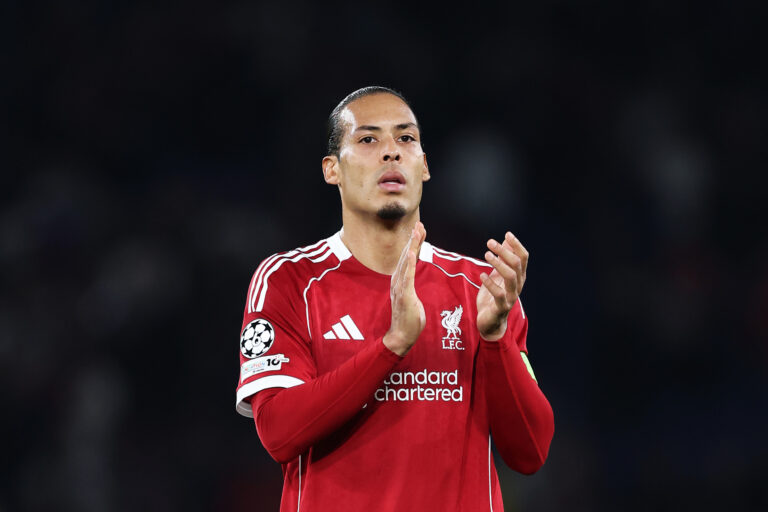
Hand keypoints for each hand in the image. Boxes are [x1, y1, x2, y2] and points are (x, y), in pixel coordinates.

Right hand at [383, 222, 426, 355]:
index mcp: (400, 281)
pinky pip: (407, 277)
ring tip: (416, 231)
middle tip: (419, 223)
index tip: (419, 229)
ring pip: (407, 262)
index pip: (408, 258)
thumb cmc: (408, 319)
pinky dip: (409, 264)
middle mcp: (398, 281)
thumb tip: (410, 281)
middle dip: (413, 239)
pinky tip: (412, 252)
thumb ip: (410, 288)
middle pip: (407, 255)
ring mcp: (400, 288)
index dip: (414, 243)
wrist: (401, 336)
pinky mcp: (404, 295)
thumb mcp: (412, 299)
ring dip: (412, 246)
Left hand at [476, 232, 528, 340]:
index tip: (507, 234)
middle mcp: (518, 285)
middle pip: (516, 264)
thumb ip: (503, 259)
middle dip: (504, 251)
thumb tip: (506, 239)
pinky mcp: (502, 307)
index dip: (516, 245)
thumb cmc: (493, 296)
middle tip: (489, 242)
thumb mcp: (497, 275)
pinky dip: (490, 283)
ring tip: (486, 255)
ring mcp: (511, 296)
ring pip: (510, 276)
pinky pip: (499, 294)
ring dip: (498, 263)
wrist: (490, 321)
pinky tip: (482, 275)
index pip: (523, 258)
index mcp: (519, 276)